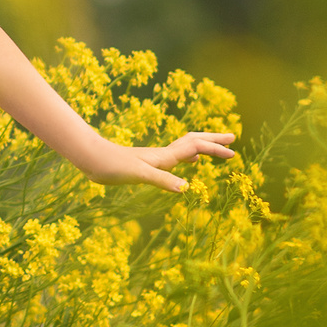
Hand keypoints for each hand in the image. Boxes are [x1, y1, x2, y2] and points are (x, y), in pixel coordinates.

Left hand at [70, 130, 237, 194]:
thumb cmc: (113, 166)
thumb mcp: (139, 175)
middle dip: (214, 139)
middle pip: (194, 140)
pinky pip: (175, 156)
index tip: (234, 152)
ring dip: (203, 145)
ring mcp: (155, 158)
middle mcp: (162, 154)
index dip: (215, 148)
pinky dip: (188, 155)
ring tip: (216, 147)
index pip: (196, 146)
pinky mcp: (147, 163)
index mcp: (165, 156)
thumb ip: (162, 180)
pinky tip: (189, 160)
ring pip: (185, 146)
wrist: (91, 159)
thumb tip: (186, 188)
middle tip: (233, 137)